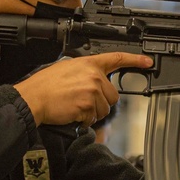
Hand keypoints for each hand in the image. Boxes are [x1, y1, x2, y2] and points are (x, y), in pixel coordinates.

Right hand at [13, 53, 152, 126]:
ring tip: (74, 106)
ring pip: (104, 109)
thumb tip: (95, 81)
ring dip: (91, 113)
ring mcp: (92, 90)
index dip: (134, 60)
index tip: (147, 62)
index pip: (116, 59)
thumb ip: (85, 72)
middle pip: (113, 96)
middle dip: (101, 102)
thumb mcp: (66, 68)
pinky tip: (72, 112)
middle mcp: (93, 75)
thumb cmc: (45, 86)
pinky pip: (93, 118)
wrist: (33, 98)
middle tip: (82, 101)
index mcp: (88, 64)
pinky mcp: (88, 105)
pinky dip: (84, 120)